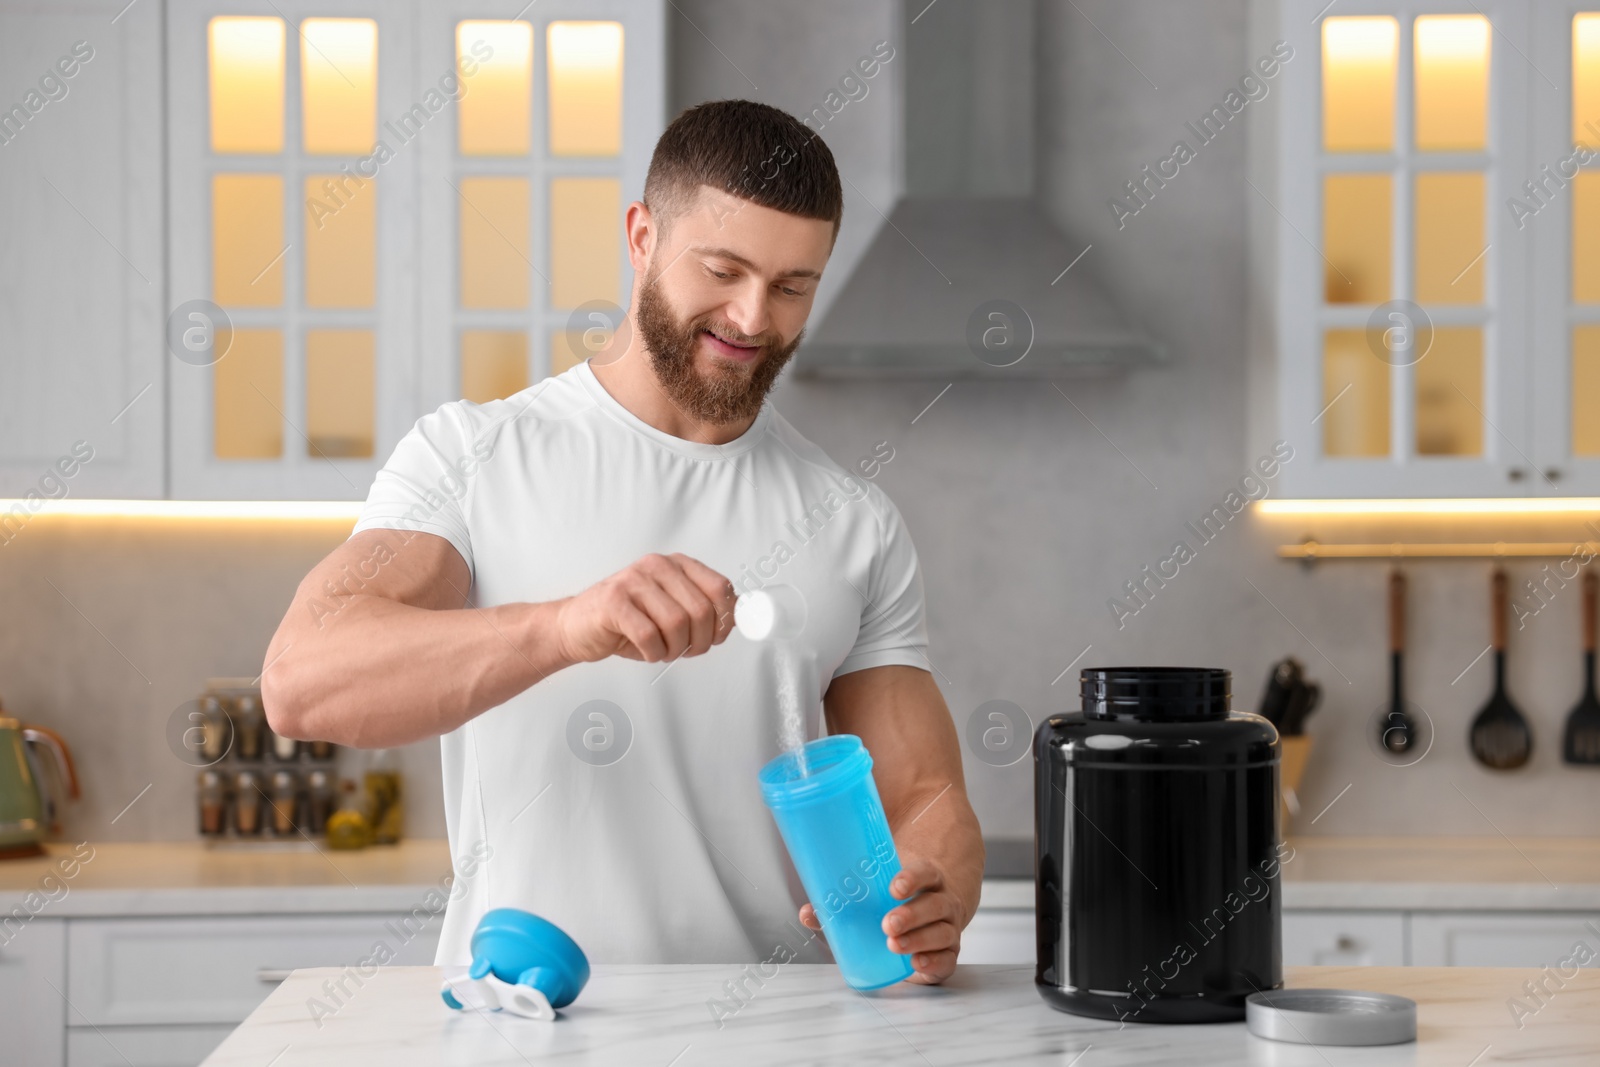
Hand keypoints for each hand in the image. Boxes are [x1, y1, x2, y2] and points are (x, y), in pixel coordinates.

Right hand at [553, 553, 736, 664]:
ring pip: (677, 623)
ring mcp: (633, 581)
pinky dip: (654, 653)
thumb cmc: (627, 622)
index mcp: (676, 564)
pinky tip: (647, 652)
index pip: (720, 588)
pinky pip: (650, 635)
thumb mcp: (670, 609)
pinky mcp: (614, 602)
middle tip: (686, 651)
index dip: (725, 620)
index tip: (716, 637)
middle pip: (701, 610)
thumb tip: (741, 618)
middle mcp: (656, 566)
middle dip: (700, 641)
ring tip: (663, 651)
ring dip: (675, 649)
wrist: (576, 627)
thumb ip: (702, 609)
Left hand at [797, 854, 966, 984]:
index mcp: (926, 881)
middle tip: (887, 923)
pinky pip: (947, 960)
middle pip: (934, 905)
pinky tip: (917, 963)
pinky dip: (935, 962)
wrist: (930, 919)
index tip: (894, 887)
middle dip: (912, 914)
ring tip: (893, 944)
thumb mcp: (875, 899)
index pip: (926, 873)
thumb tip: (808, 912)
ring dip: (919, 940)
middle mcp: (942, 902)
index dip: (913, 878)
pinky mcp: (947, 955)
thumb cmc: (896, 904)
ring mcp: (948, 929)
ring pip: (942, 933)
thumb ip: (842, 906)